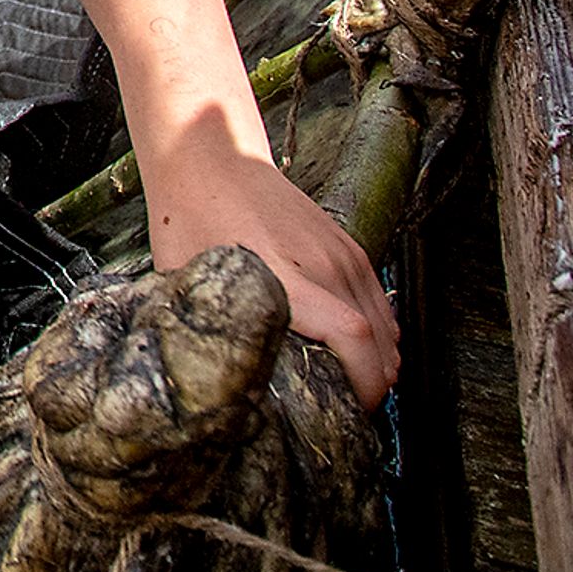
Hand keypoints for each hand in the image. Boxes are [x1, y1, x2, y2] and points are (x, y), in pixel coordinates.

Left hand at [139, 138, 398, 405]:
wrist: (213, 160)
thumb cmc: (189, 220)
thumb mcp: (186, 282)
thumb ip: (206, 330)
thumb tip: (208, 379)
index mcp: (283, 277)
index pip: (352, 336)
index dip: (364, 382)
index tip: (354, 411)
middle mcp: (322, 264)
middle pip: (380, 340)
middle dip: (375, 384)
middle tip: (349, 411)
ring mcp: (340, 252)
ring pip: (386, 323)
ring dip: (381, 360)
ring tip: (355, 387)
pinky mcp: (347, 244)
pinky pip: (379, 299)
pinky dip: (382, 331)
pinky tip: (364, 352)